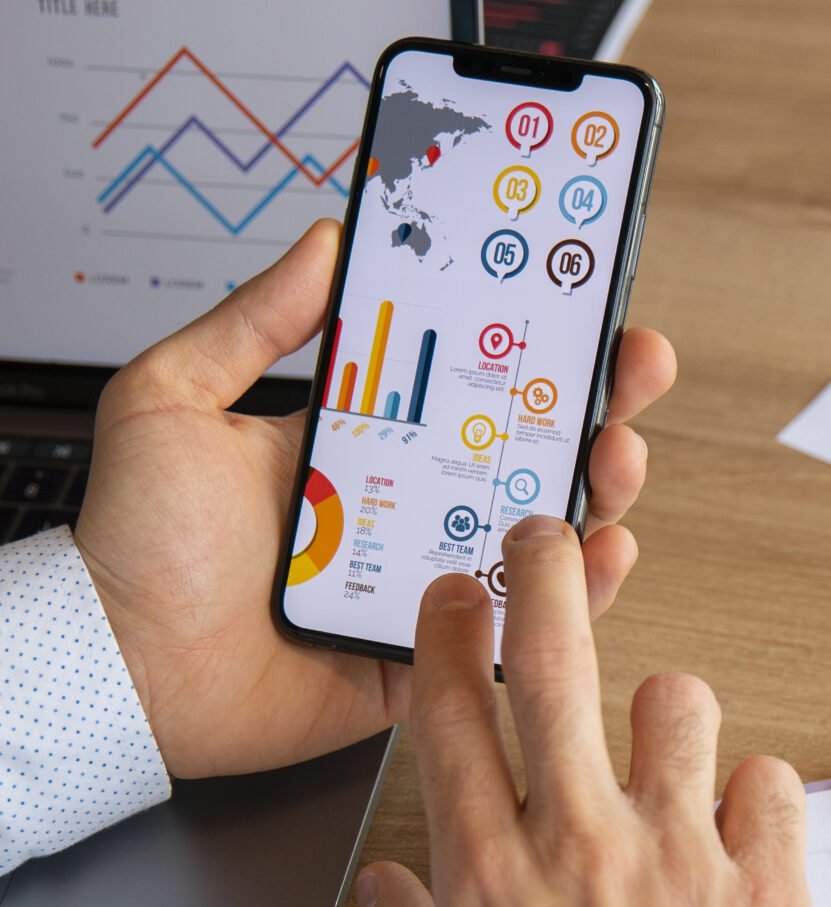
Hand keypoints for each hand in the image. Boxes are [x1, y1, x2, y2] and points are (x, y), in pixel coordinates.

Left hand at [73, 222, 675, 777]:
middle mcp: (409, 505)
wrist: (123, 668)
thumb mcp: (174, 397)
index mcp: (364, 440)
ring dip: (600, 487)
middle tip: (631, 369)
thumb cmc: (139, 542)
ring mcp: (431, 579)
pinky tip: (600, 553)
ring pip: (546, 530)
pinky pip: (525, 625)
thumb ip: (253, 321)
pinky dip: (577, 594)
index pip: (469, 379)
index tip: (586, 296)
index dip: (535, 340)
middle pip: (532, 448)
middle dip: (599, 404)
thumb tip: (327, 239)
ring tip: (614, 459)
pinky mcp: (440, 654)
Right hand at [355, 520, 818, 906]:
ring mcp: (684, 854)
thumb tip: (391, 897)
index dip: (443, 636)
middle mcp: (582, 842)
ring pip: (679, 702)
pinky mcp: (771, 887)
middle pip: (555, 661)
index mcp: (487, 880)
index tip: (448, 594)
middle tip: (548, 538)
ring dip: (667, 710)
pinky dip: (756, 795)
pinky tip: (741, 833)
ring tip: (666, 747)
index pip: (450, 717)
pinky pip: (772, 782)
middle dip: (545, 574)